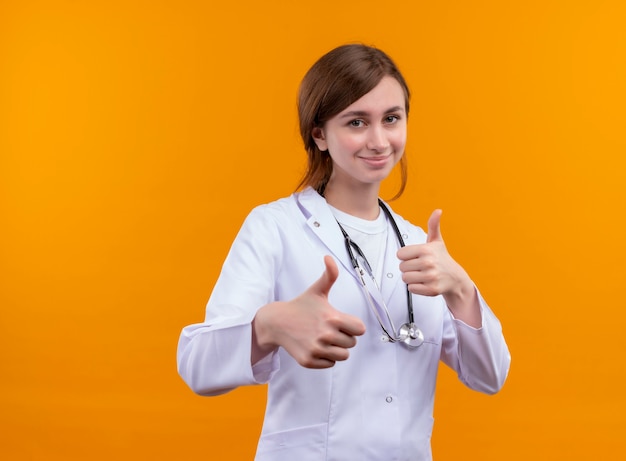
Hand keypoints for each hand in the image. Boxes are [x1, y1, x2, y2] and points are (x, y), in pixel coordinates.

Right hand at [252, 256, 365, 368]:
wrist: (276, 322)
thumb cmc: (300, 306)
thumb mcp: (317, 290)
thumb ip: (329, 275)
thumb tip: (328, 257)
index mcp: (332, 318)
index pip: (359, 329)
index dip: (352, 325)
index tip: (340, 321)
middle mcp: (325, 335)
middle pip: (352, 343)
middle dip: (344, 337)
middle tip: (328, 329)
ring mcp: (316, 349)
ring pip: (343, 356)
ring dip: (336, 348)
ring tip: (323, 338)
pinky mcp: (309, 361)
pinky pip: (330, 364)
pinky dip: (325, 357)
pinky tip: (315, 346)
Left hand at [396, 210, 480, 326]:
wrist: (455, 278)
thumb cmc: (442, 258)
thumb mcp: (436, 241)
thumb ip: (433, 225)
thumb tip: (438, 210)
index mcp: (426, 250)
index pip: (400, 254)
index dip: (406, 256)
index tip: (416, 257)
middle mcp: (428, 263)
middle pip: (401, 267)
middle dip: (408, 267)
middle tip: (420, 266)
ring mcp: (430, 277)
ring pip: (405, 278)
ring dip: (411, 277)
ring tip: (422, 274)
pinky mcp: (431, 289)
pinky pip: (411, 288)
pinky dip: (415, 287)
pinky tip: (424, 282)